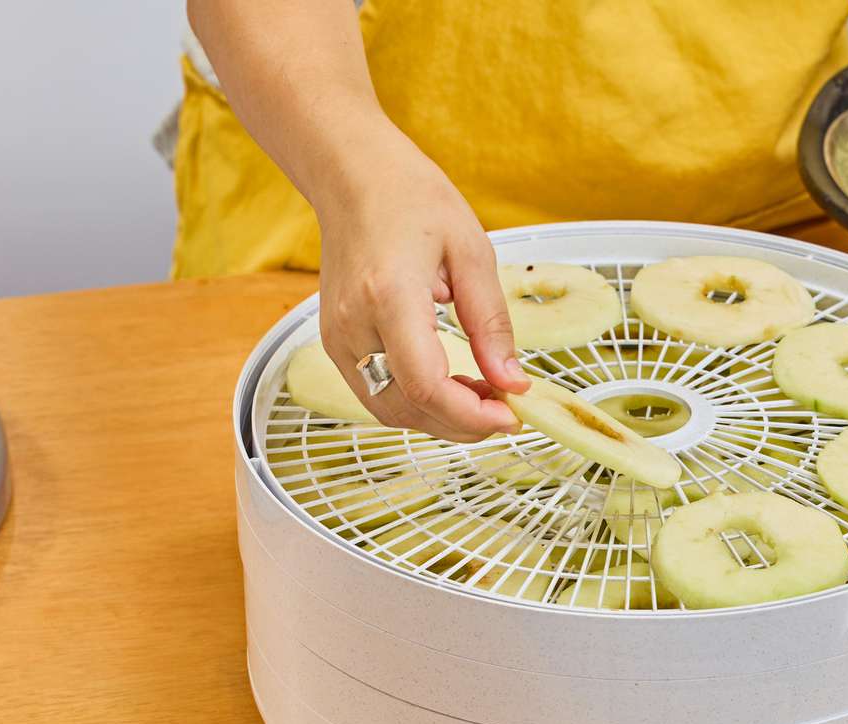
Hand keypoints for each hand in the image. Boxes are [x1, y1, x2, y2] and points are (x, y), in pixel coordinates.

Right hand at [314, 127, 527, 441]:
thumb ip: (492, 323)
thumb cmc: (410, 198)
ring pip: (390, 410)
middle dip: (462, 423)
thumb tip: (512, 381)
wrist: (352, 176)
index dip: (471, 415)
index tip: (510, 414)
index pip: (425, 386)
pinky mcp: (335, 342)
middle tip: (506, 409)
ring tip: (483, 395)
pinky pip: (377, 393)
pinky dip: (417, 403)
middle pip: (407, 409)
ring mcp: (338, 337)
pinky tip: (452, 386)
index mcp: (389, 296)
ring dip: (440, 418)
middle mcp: (354, 325)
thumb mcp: (472, 251)